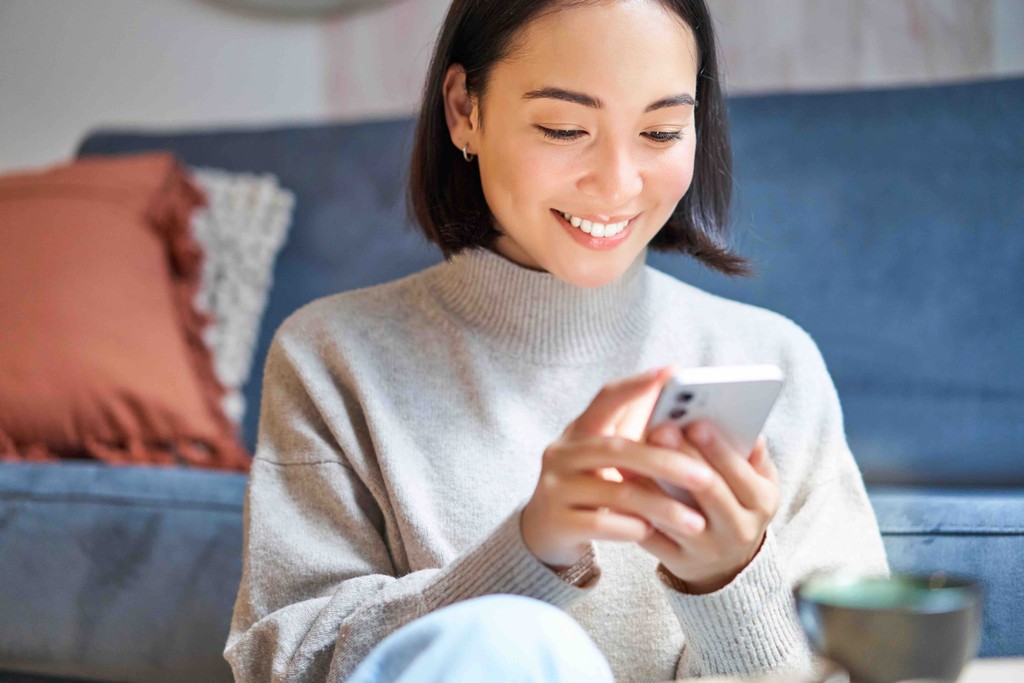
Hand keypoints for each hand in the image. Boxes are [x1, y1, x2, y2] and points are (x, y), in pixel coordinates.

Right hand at [520, 366, 717, 566]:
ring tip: (697, 522)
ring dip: (660, 507)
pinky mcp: (557, 521)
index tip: (673, 373)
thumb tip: (682, 403)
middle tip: (706, 477)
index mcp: (578, 429)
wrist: (545, 529)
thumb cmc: (591, 483)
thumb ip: (637, 430)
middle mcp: (561, 453)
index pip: (606, 398)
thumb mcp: (608, 456)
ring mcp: (555, 487)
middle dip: (666, 462)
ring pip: (615, 492)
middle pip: (617, 449)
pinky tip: (654, 533)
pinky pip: (602, 523)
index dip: (637, 385)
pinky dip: (632, 528)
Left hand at [636, 421, 779, 593]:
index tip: (695, 421)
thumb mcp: (758, 482)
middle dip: (683, 456)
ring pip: (674, 513)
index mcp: (762, 502)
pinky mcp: (677, 561)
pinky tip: (620, 485)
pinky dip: (634, 510)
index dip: (717, 447)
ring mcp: (707, 549)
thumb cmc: (739, 505)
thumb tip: (745, 424)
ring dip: (651, 481)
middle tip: (660, 428)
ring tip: (631, 453)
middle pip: (708, 489)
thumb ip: (753, 454)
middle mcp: (739, 529)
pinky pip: (651, 535)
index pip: (740, 473)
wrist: (728, 564)